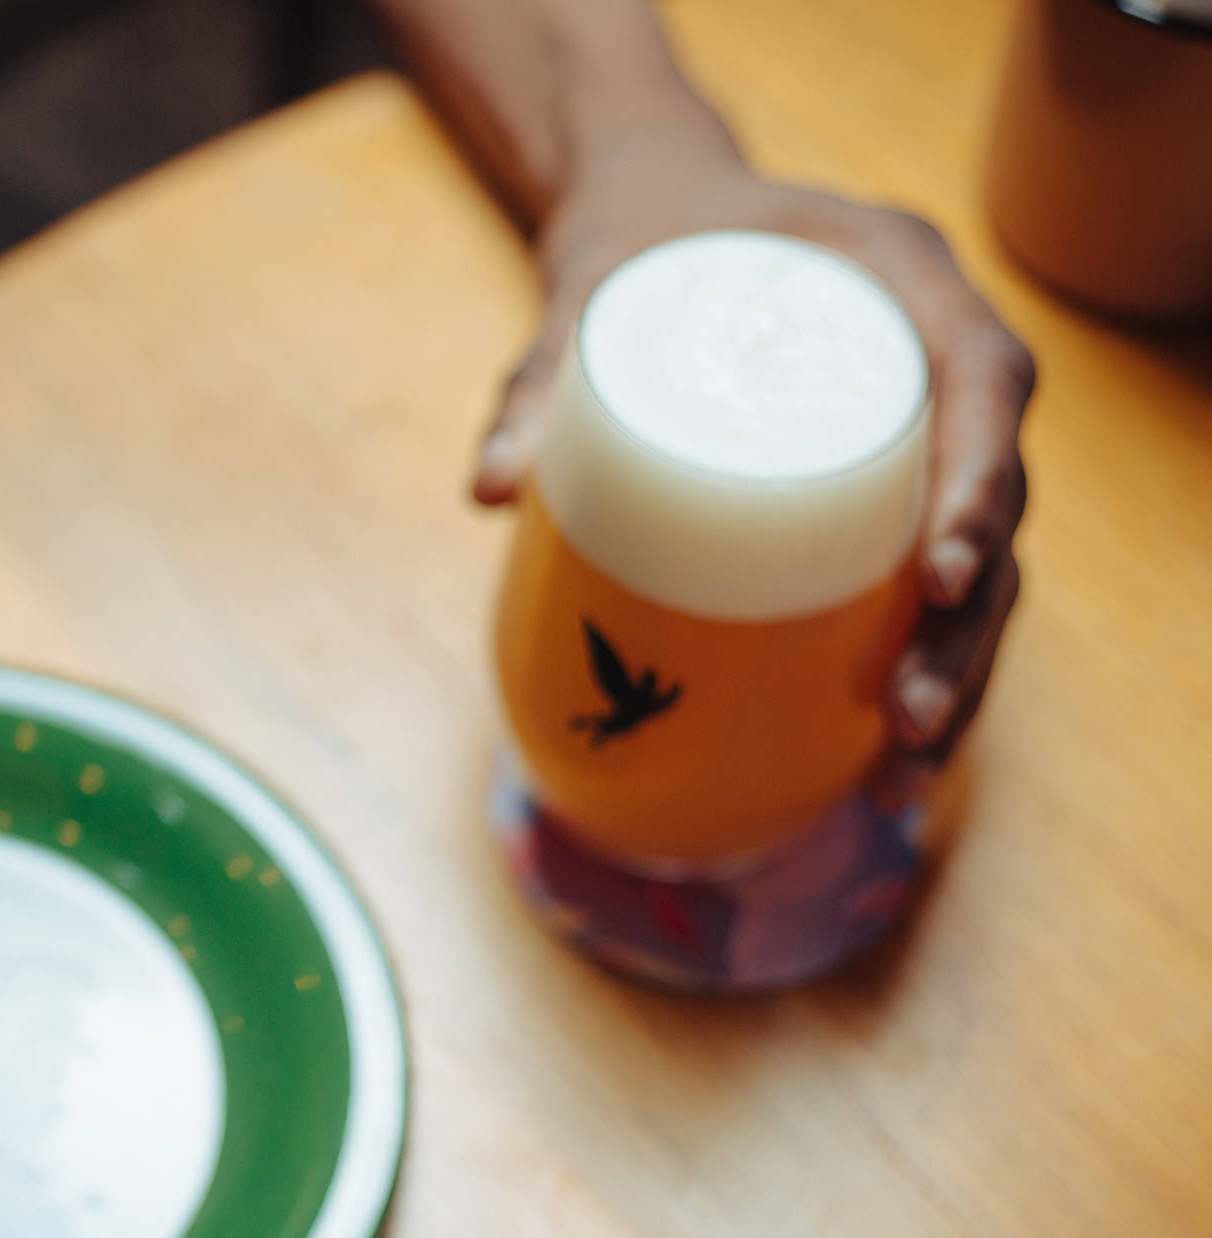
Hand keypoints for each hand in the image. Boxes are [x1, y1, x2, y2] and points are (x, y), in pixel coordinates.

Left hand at [472, 140, 1035, 773]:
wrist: (658, 209)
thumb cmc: (637, 242)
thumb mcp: (589, 294)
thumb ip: (543, 382)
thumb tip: (493, 490)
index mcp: (898, 275)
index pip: (982, 376)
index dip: (980, 480)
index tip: (945, 575)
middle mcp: (939, 348)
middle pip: (1001, 493)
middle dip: (970, 622)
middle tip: (910, 717)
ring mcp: (927, 422)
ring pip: (987, 554)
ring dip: (961, 668)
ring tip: (905, 770)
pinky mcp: (897, 480)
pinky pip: (939, 577)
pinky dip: (925, 664)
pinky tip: (890, 758)